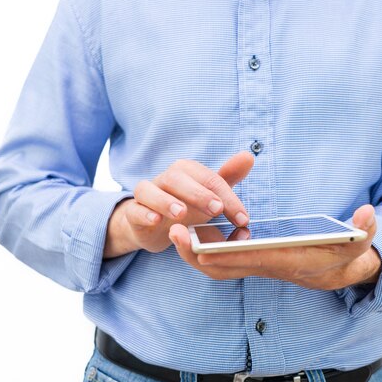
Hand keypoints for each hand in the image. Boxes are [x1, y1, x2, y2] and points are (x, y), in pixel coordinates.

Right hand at [104, 151, 254, 257]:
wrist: (153, 225)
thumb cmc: (186, 205)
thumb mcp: (209, 194)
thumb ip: (228, 177)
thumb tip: (248, 156)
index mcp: (186, 171)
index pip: (209, 179)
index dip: (228, 198)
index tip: (242, 219)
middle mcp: (165, 178)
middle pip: (178, 178)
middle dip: (199, 193)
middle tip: (216, 209)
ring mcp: (147, 194)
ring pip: (150, 189)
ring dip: (166, 201)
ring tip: (182, 213)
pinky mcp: (133, 212)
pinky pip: (134, 209)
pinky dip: (144, 213)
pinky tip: (156, 221)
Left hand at [169, 205, 381, 289]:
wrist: (341, 272)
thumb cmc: (346, 256)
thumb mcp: (359, 244)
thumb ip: (364, 230)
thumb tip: (367, 214)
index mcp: (283, 260)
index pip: (243, 260)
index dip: (215, 252)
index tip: (191, 239)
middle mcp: (265, 266)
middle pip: (220, 268)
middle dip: (193, 253)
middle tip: (171, 231)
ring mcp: (258, 264)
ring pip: (218, 266)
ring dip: (195, 251)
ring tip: (177, 227)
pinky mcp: (256, 258)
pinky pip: (224, 258)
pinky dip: (207, 248)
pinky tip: (196, 227)